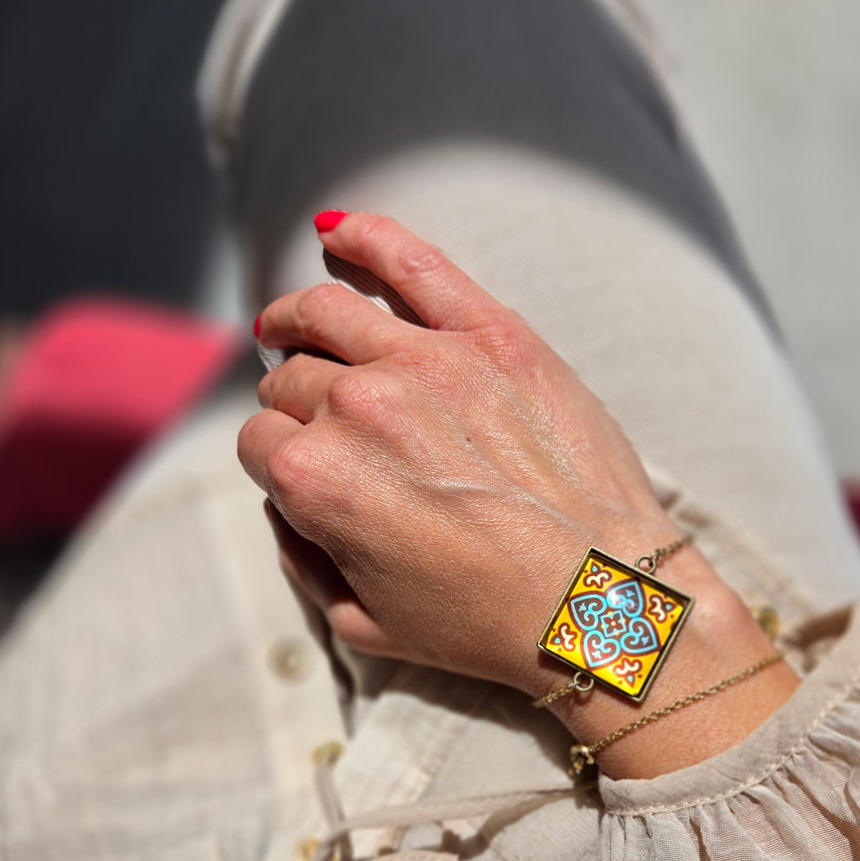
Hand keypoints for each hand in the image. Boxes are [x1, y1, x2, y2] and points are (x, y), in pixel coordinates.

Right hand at [238, 213, 796, 776]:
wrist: (600, 600)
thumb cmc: (489, 622)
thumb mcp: (364, 625)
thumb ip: (302, 559)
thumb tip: (283, 502)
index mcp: (316, 480)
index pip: (259, 441)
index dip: (275, 459)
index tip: (300, 469)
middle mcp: (358, 408)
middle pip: (290, 379)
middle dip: (293, 402)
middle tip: (316, 418)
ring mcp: (426, 361)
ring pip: (327, 311)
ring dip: (295, 317)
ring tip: (290, 324)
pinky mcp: (491, 334)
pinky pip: (412, 262)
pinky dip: (364, 237)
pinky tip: (336, 234)